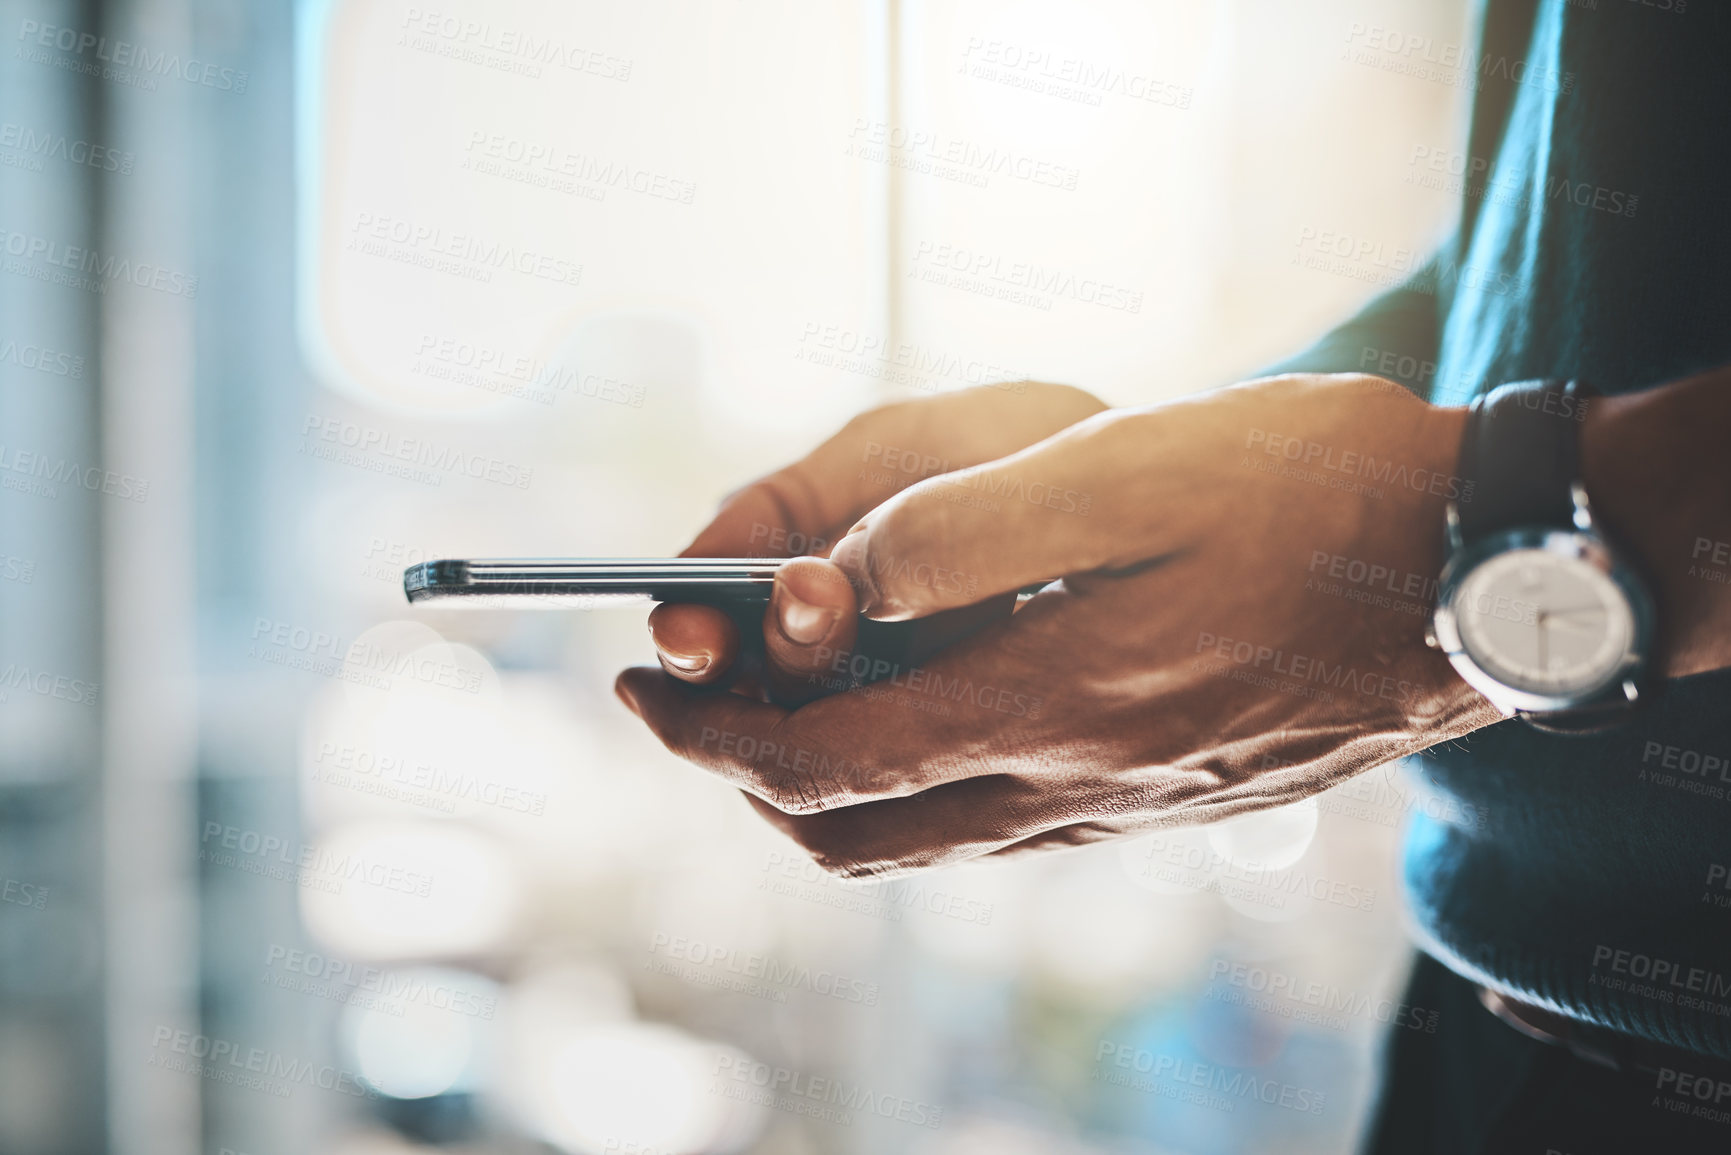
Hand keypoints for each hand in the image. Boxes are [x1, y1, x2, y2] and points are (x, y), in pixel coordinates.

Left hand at [617, 374, 1502, 876]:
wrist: (1472, 576)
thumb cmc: (1312, 493)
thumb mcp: (1129, 466)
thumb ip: (961, 529)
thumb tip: (832, 579)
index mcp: (1045, 703)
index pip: (818, 761)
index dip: (705, 735)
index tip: (637, 680)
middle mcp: (1072, 784)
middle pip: (853, 829)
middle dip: (740, 771)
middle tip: (686, 700)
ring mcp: (1120, 806)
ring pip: (922, 842)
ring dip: (825, 787)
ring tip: (781, 706)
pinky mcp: (1163, 798)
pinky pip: (1000, 825)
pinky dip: (918, 787)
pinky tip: (920, 712)